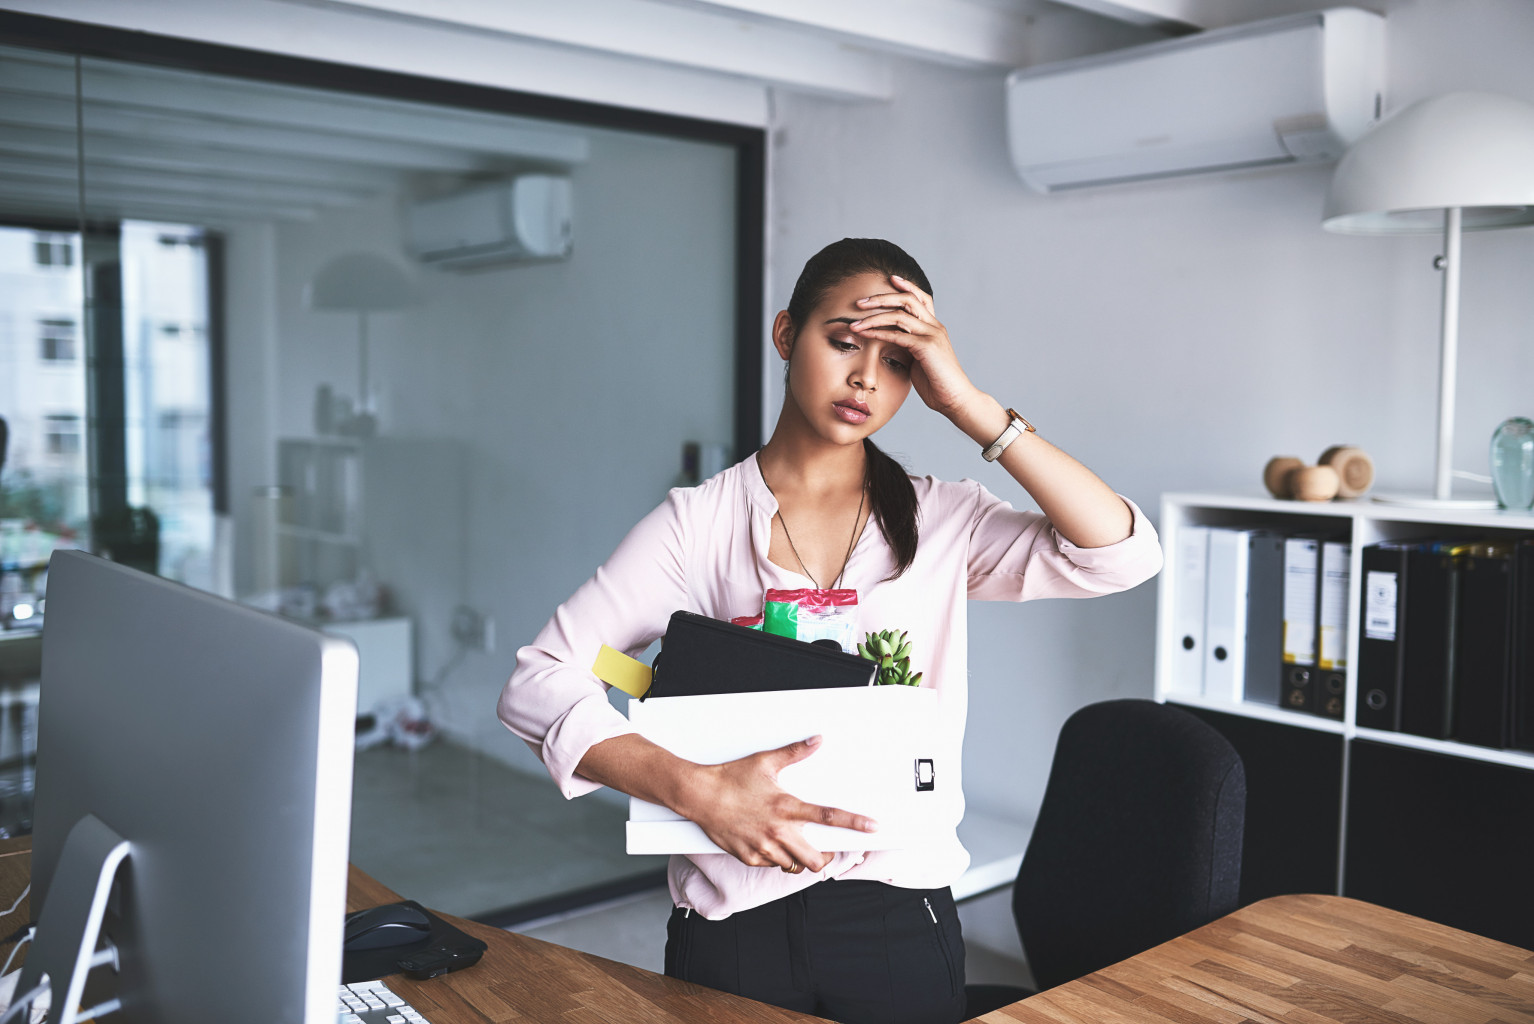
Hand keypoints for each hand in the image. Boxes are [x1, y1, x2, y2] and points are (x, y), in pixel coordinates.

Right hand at [682, 735, 878, 872]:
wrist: (698, 795)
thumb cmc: (731, 778)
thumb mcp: (765, 761)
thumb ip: (794, 753)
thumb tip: (816, 741)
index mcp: (786, 807)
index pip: (828, 817)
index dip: (854, 823)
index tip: (872, 826)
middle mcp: (777, 831)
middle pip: (816, 859)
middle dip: (826, 858)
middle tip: (826, 850)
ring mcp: (763, 847)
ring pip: (794, 865)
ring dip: (800, 858)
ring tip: (797, 845)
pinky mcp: (748, 857)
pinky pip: (771, 865)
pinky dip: (776, 858)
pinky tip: (772, 845)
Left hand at [850, 275, 981, 421]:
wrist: (956, 400)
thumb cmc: (937, 384)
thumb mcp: (919, 360)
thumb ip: (907, 347)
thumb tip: (889, 341)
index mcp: (934, 328)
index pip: (922, 298)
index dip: (907, 286)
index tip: (890, 278)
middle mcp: (935, 327)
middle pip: (908, 299)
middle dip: (882, 297)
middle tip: (860, 302)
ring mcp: (932, 335)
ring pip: (900, 314)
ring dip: (874, 316)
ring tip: (855, 321)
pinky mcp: (926, 347)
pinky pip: (898, 334)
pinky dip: (879, 332)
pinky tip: (865, 333)